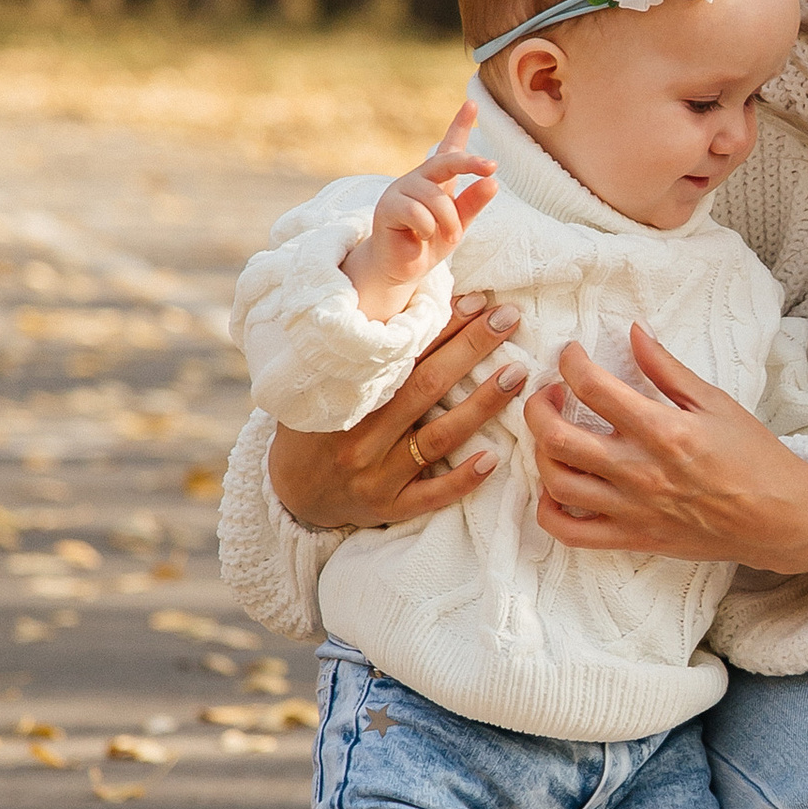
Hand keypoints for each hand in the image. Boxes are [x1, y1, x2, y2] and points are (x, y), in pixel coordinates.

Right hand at [266, 295, 528, 528]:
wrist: (290, 492)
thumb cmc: (316, 427)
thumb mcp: (324, 386)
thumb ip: (360, 358)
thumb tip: (406, 305)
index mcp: (347, 396)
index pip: (403, 354)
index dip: (444, 325)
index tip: (479, 301)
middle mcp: (361, 434)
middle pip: (427, 386)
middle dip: (471, 348)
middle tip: (509, 319)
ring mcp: (376, 474)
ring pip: (437, 437)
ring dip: (482, 404)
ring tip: (517, 374)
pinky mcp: (388, 507)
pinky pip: (431, 495)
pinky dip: (462, 478)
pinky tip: (493, 458)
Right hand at [342, 99, 496, 315]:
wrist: (400, 269)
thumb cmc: (429, 244)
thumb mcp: (458, 225)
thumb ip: (472, 204)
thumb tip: (493, 182)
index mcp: (437, 180)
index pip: (449, 148)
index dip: (460, 125)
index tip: (472, 103)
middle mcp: (418, 179)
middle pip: (446, 160)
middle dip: (470, 162)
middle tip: (492, 168)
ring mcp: (401, 190)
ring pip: (436, 197)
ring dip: (448, 222)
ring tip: (445, 238)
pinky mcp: (388, 207)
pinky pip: (417, 212)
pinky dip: (427, 229)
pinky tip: (419, 238)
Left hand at [522, 324, 807, 577]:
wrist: (780, 518)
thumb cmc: (754, 457)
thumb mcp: (716, 402)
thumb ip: (667, 368)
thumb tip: (632, 332)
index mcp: (664, 432)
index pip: (593, 388)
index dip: (570, 362)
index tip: (571, 353)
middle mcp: (641, 473)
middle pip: (557, 438)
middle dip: (538, 407)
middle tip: (550, 392)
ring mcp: (633, 510)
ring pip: (556, 483)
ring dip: (540, 453)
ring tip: (553, 434)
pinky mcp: (632, 538)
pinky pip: (570, 532)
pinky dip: (549, 510)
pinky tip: (557, 487)